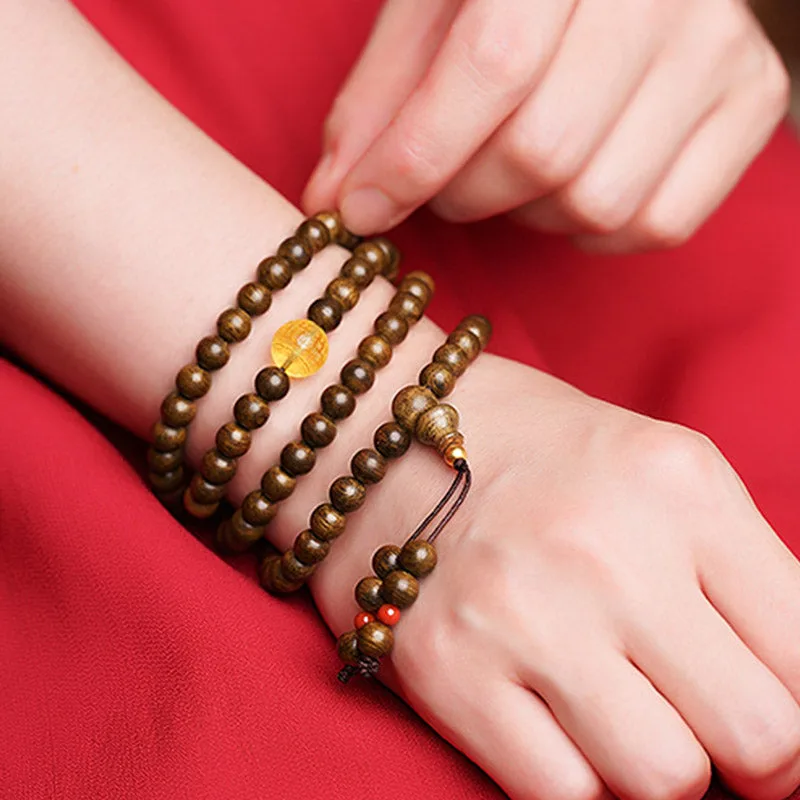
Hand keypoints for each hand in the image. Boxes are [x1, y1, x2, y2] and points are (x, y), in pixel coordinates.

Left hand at [303, 0, 789, 251]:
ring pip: (598, 200)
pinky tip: (568, 186)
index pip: (492, 67)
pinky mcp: (752, 104)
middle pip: (544, 151)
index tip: (356, 210)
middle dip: (463, 192)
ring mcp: (722, 49)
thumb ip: (379, 98)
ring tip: (509, 172)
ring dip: (526, 213)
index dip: (413, 156)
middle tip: (440, 180)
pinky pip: (656, 223)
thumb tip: (332, 200)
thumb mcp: (432, 8)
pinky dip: (592, 230)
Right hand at [310, 355, 799, 798]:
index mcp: (678, 486)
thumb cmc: (533, 448)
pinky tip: (556, 722)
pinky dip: (576, 778)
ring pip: (661, 781)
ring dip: (654, 762)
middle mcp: (605, 550)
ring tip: (616, 708)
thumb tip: (795, 690)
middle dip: (747, 755)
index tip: (779, 732)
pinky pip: (560, 794)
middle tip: (703, 723)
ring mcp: (520, 614)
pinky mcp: (445, 669)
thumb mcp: (656, 469)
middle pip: (756, 737)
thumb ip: (738, 572)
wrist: (384, 431)